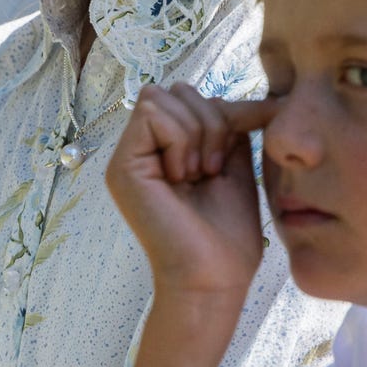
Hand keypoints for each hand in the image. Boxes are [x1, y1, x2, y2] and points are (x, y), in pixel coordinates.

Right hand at [106, 85, 277, 303]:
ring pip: (163, 98)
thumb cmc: (227, 233)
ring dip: (196, 133)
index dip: (225, 109)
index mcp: (167, 148)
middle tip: (212, 168)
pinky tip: (183, 177)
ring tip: (198, 175)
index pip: (190, 96)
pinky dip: (179, 141)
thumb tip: (242, 94)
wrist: (214, 277)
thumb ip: (228, 126)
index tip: (243, 142)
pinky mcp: (123, 166)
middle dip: (210, 120)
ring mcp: (129, 156)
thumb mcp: (234, 164)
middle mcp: (143, 149)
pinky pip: (153, 116)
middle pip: (176, 89)